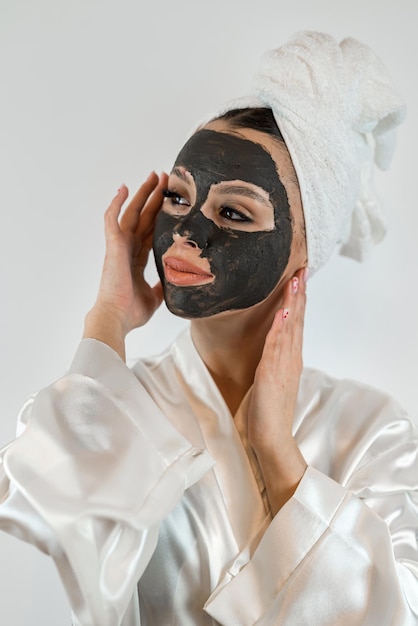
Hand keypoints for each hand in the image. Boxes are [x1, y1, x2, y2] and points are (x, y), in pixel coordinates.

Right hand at [84, 172, 167, 358]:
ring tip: (154, 175)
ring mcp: (119, 246)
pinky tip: (124, 188)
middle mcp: (127, 249)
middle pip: (143, 217)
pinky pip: (112, 218)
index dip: (160, 216)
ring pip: (131, 212)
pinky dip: (116, 203)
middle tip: (165, 179)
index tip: (171, 202)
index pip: (150, 231)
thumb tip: (176, 280)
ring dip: (142, 193)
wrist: (117, 318)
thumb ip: (163, 285)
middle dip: (154, 197)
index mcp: (136, 260)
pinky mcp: (113, 245)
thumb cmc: (131, 312)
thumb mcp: (156, 296)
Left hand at [247, 267, 307, 514]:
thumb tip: (272, 346)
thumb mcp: (272, 380)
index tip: (299, 279)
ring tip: (295, 281)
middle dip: (299, 294)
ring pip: (289, 328)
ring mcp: (283, 365)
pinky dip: (280, 327)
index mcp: (291, 359)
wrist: (271, 437)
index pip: (296, 324)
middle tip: (302, 270)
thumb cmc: (268, 411)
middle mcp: (291, 358)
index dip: (298, 301)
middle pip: (297, 320)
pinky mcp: (271, 373)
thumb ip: (274, 361)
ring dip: (292, 303)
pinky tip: (283, 312)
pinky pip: (276, 345)